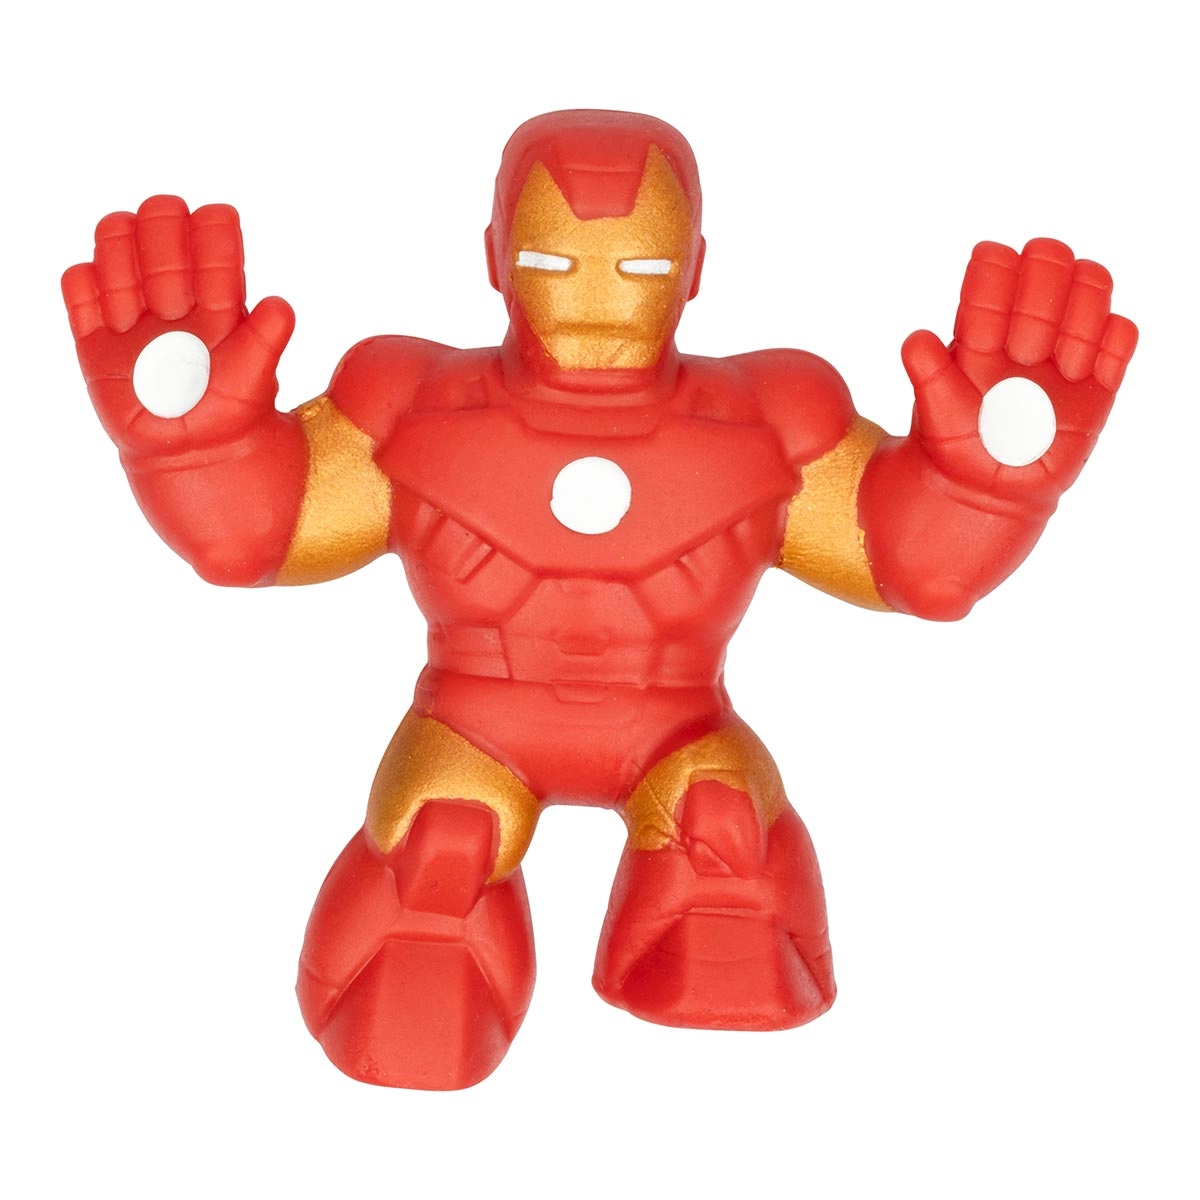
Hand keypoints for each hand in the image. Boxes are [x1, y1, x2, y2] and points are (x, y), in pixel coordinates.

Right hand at [63, 196, 294, 457]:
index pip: (213, 243)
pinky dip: (83, 282)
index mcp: (217, 297)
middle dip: (162, 236)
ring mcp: (134, 314)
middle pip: (158, 235)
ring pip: (115, 252)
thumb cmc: (231, 410)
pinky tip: (94, 288)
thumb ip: (266, 339)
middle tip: (170, 277)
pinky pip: (80, 293)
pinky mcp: (97, 340)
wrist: (191, 452)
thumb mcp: (255, 377)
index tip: (217, 219)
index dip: (212, 227)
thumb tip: (280, 305)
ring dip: (119, 250)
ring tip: (131, 284)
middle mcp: (174, 295)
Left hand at [900, 239, 1135, 504]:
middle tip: (1025, 350)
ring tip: (1060, 368)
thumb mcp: (936, 413)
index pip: (995, 271)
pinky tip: (1086, 370)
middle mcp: (1025, 329)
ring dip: (1081, 316)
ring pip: (1091, 289)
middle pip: (1049, 267)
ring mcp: (1063, 352)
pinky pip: (1120, 338)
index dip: (997, 269)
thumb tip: (916, 339)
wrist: (988, 491)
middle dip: (1042, 293)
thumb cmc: (955, 446)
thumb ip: (928, 373)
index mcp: (981, 328)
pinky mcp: (1097, 382)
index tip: (990, 302)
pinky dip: (1114, 339)